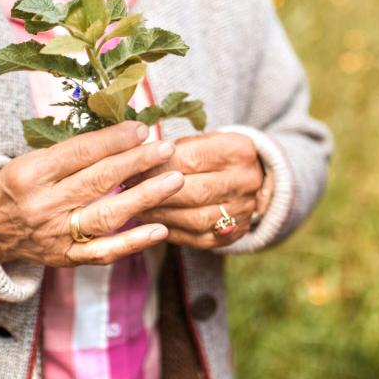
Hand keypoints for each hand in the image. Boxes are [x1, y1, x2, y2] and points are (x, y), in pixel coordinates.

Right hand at [0, 121, 184, 266]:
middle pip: (98, 180)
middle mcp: (44, 205)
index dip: (114, 140)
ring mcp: (57, 235)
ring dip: (144, 197)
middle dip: (137, 162)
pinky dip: (134, 242)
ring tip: (174, 180)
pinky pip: (104, 252)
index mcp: (32, 173)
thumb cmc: (16, 185)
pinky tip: (160, 229)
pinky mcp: (66, 258)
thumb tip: (123, 134)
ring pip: (106, 215)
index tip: (141, 129)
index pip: (80, 152)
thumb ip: (72, 151)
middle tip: (167, 148)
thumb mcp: (32, 160)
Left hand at [134, 132, 271, 248]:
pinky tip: (149, 223)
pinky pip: (195, 237)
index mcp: (238, 151)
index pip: (189, 158)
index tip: (129, 165)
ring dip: (157, 214)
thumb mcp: (204, 141)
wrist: (253, 182)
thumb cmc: (215, 156)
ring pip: (192, 218)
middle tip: (126, 188)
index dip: (155, 164)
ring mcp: (241, 212)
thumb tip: (134, 157)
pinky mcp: (231, 235)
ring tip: (132, 206)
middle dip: (153, 190)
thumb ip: (175, 149)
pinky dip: (169, 230)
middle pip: (192, 190)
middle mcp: (245, 182)